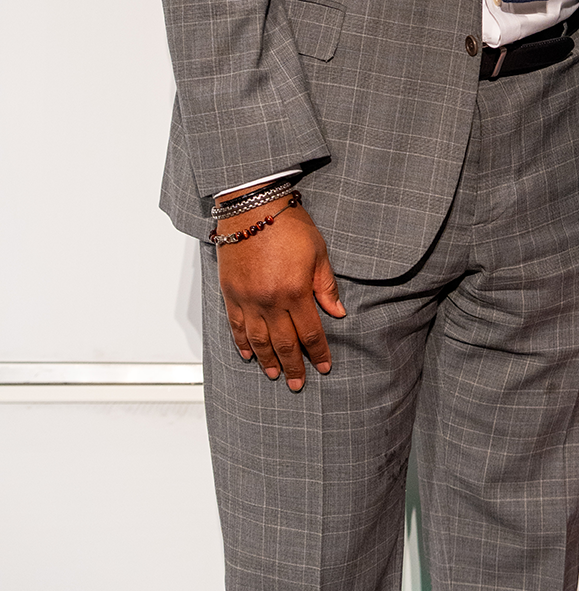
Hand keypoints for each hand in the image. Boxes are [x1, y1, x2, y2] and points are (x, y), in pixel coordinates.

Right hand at [217, 200, 345, 390]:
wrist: (252, 206)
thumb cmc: (287, 224)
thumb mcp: (318, 252)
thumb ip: (325, 286)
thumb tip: (337, 312)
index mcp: (295, 291)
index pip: (310, 332)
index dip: (318, 352)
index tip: (324, 366)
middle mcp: (269, 301)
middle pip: (283, 343)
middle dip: (293, 366)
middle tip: (298, 384)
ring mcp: (247, 299)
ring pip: (258, 340)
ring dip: (267, 360)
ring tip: (275, 374)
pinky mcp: (230, 293)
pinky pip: (236, 326)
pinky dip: (242, 343)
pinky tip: (248, 355)